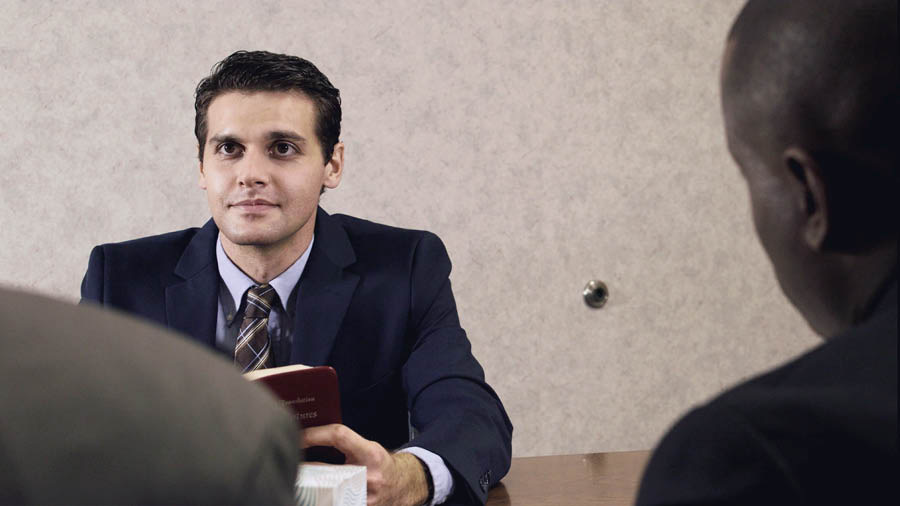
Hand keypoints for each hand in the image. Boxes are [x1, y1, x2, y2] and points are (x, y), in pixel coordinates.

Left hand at [303, 424, 428, 505]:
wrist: (403, 486)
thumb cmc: (381, 465)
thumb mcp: (368, 448)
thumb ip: (344, 443)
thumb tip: (311, 437)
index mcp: (370, 454)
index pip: (339, 436)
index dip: (316, 434)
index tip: (300, 437)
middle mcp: (368, 477)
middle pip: (324, 470)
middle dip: (304, 469)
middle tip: (290, 463)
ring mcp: (363, 498)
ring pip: (325, 494)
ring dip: (309, 489)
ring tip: (298, 483)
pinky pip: (332, 502)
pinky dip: (321, 499)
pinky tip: (313, 495)